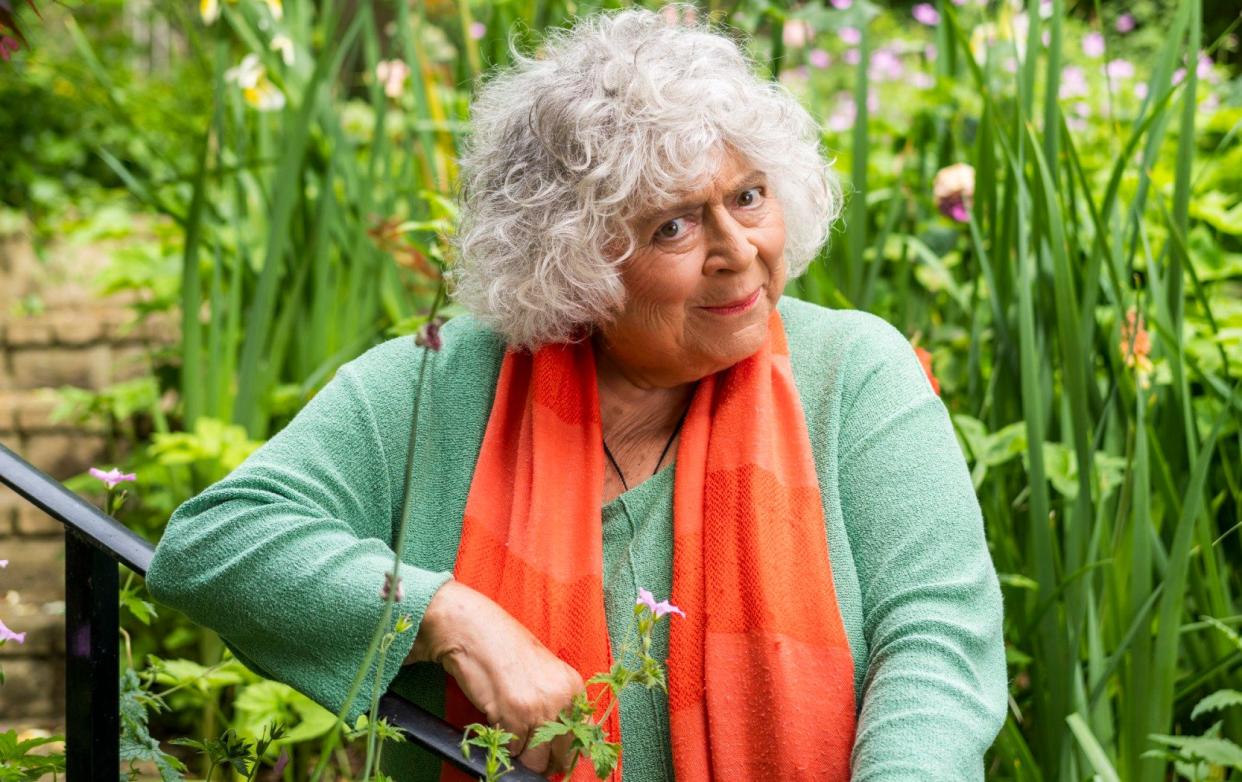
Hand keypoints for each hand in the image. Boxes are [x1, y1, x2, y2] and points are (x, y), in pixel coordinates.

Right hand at [409, 580, 584, 774]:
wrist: (474, 631)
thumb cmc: (504, 650)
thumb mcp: (544, 673)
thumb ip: (558, 704)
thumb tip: (561, 747)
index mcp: (573, 687)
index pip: (581, 737)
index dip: (565, 752)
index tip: (553, 756)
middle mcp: (562, 699)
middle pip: (560, 755)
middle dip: (543, 759)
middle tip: (527, 749)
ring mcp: (538, 708)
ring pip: (535, 760)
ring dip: (521, 754)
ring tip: (510, 730)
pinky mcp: (512, 715)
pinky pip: (511, 750)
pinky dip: (502, 744)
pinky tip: (496, 721)